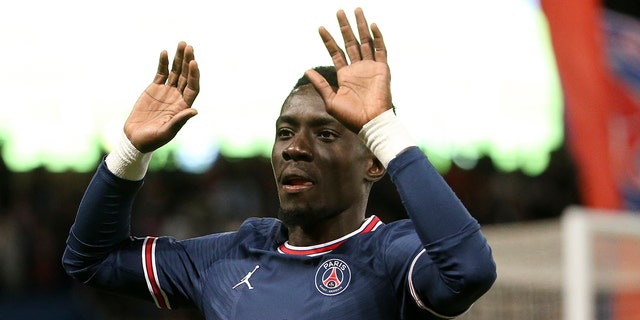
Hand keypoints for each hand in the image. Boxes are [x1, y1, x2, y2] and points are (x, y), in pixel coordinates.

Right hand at [124, 41, 199, 152]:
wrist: (136, 138)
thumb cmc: (152, 139)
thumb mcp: (167, 132)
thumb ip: (179, 120)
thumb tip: (195, 111)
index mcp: (183, 107)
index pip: (192, 87)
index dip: (194, 75)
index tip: (194, 62)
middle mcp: (178, 97)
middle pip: (186, 76)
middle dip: (188, 61)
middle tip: (188, 46)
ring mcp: (167, 91)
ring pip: (175, 71)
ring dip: (178, 58)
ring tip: (182, 44)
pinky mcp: (155, 88)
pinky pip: (161, 73)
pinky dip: (163, 63)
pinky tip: (165, 52)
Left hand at [305, 8, 391, 132]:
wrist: (370, 123)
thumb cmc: (350, 117)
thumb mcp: (330, 100)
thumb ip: (320, 84)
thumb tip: (307, 70)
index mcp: (345, 76)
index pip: (336, 52)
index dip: (328, 40)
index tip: (320, 28)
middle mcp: (357, 69)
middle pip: (350, 42)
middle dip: (344, 27)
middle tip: (339, 11)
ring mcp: (370, 67)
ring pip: (365, 41)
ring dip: (360, 26)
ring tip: (356, 10)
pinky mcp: (382, 69)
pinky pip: (381, 50)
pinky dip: (377, 37)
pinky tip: (372, 25)